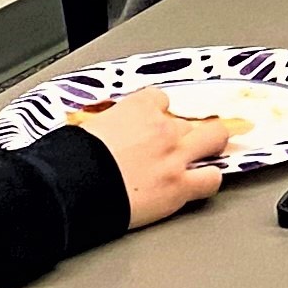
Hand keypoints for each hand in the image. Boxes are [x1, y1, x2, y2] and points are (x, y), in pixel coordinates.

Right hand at [65, 88, 233, 228]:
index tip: (151, 123)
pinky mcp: (179, 186)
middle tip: (183, 139)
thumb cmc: (73, 159)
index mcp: (138, 107)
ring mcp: (175, 156)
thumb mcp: (87, 127)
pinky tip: (202, 182)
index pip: (160, 99)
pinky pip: (211, 180)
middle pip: (191, 118)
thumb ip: (106, 127)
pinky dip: (208, 180)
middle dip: (188, 128)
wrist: (76, 188)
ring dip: (210, 148)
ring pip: (214, 139)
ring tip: (205, 155)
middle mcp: (162, 128)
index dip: (157, 113)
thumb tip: (102, 135)